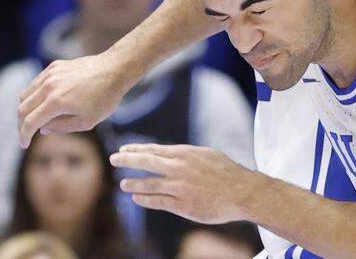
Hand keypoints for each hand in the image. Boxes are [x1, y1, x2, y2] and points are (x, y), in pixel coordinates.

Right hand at [17, 52, 129, 147]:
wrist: (115, 69)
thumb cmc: (105, 98)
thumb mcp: (86, 121)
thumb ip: (61, 127)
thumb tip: (42, 129)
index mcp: (56, 101)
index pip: (30, 122)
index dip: (24, 136)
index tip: (24, 144)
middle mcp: (49, 86)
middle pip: (22, 107)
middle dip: (21, 124)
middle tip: (27, 133)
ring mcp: (51, 74)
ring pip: (26, 94)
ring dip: (26, 109)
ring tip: (34, 119)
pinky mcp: (54, 66)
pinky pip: (36, 82)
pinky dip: (33, 95)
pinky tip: (42, 103)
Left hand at [110, 143, 253, 223]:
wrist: (241, 192)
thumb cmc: (226, 172)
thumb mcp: (206, 155)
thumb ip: (186, 155)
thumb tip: (169, 155)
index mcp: (185, 153)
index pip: (155, 150)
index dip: (137, 149)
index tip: (124, 150)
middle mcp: (180, 168)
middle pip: (147, 162)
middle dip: (128, 160)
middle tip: (113, 159)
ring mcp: (180, 187)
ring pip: (149, 184)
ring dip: (133, 184)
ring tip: (123, 184)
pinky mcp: (183, 205)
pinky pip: (158, 201)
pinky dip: (145, 199)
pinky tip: (136, 198)